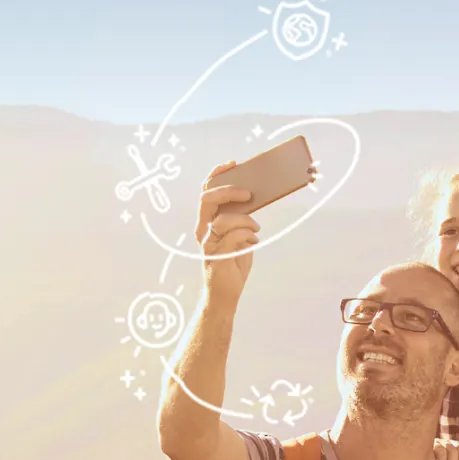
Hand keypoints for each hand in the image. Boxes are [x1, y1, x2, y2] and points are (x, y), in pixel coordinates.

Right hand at [192, 162, 258, 303]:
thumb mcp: (240, 235)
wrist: (225, 295)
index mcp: (206, 221)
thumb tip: (254, 198)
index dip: (217, 175)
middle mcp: (203, 229)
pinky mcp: (216, 255)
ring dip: (245, 219)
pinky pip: (233, 236)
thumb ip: (241, 218)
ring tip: (256, 227)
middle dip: (230, 191)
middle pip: (208, 199)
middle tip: (249, 194)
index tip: (233, 164)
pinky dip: (248, 234)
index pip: (206, 192)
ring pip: (223, 219)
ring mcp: (208, 243)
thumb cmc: (233, 263)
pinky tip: (254, 240)